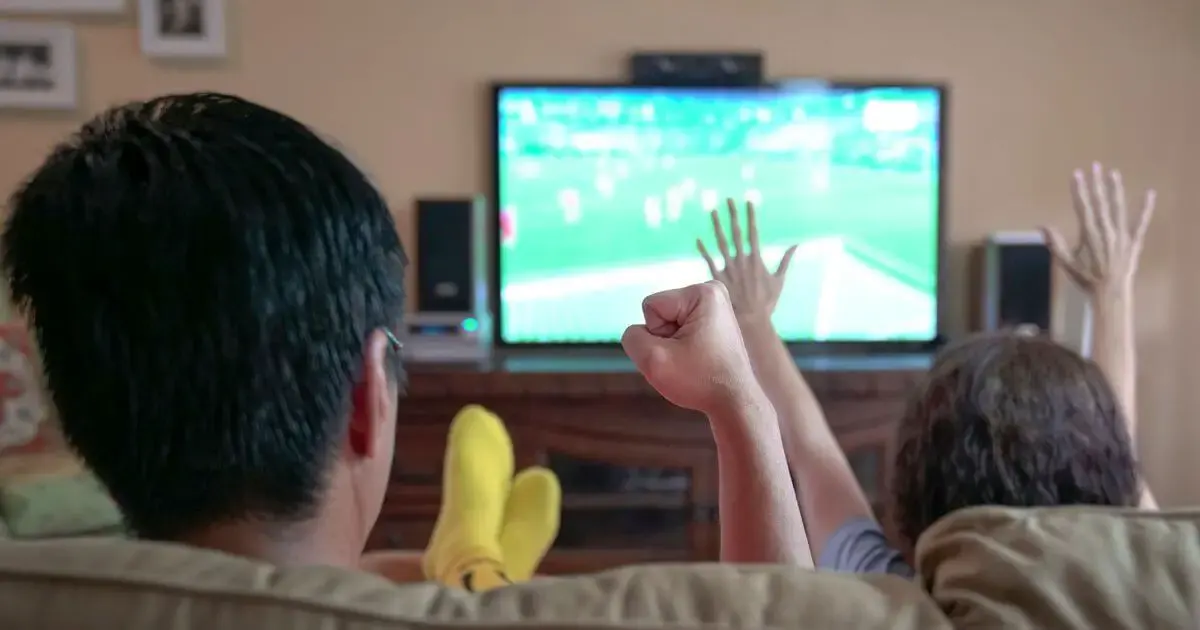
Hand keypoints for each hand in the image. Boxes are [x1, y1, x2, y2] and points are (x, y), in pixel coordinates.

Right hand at [622, 281, 758, 414]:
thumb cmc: (699, 381)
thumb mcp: (653, 360)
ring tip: (694, 361)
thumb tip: (639, 332)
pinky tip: (699, 360)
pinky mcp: (714, 321)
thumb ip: (632, 338)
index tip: (681, 352)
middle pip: (659, 313)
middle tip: (687, 359)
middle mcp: (712, 292)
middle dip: (664, 339)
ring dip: (672, 345)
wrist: (734, 403)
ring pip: (668, 323)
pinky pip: (680, 329)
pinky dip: (682, 347)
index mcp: (702, 293)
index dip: (656, 334)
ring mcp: (715, 306)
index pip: (650, 306)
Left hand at [697, 199, 796, 321]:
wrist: (752, 321)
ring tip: (713, 211)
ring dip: (717, 227)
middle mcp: (742, 261)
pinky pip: (709, 261)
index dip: (750, 216)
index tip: (748, 201)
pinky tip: (698, 239)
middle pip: (736, 233)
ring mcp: (729, 269)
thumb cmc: (767, 302)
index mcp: (756, 260)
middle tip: (728, 199)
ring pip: (721, 243)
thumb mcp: (779, 280)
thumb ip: (786, 261)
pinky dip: (704, 250)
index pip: (753, 232)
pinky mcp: (719, 278)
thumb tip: (797, 244)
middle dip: (733, 215)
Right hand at [1041, 162, 1155, 297]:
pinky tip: (1149, 193)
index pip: (1083, 207)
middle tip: (1095, 165)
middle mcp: (1106, 231)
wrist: (1110, 293)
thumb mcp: (1066, 262)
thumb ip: (1055, 242)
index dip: (1079, 190)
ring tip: (1113, 173)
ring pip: (1118, 208)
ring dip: (1116, 190)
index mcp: (1089, 235)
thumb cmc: (1086, 279)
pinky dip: (1146, 209)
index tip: (1077, 174)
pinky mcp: (1134, 242)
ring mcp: (1121, 235)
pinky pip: (1141, 223)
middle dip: (1097, 183)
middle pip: (1100, 203)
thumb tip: (1041, 226)